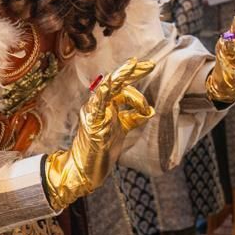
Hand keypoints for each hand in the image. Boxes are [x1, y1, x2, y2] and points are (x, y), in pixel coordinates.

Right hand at [42, 58, 154, 209]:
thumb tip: (150, 110)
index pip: (123, 88)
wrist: (84, 170)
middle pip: (116, 83)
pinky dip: (102, 96)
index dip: (137, 85)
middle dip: (132, 72)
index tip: (150, 79)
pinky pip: (96, 108)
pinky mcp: (91, 125)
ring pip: (107, 89)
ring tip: (133, 66)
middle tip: (149, 64)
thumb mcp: (122, 129)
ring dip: (121, 77)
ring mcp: (94, 113)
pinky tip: (108, 87)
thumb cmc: (101, 149)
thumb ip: (133, 118)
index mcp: (107, 105)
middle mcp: (99, 105)